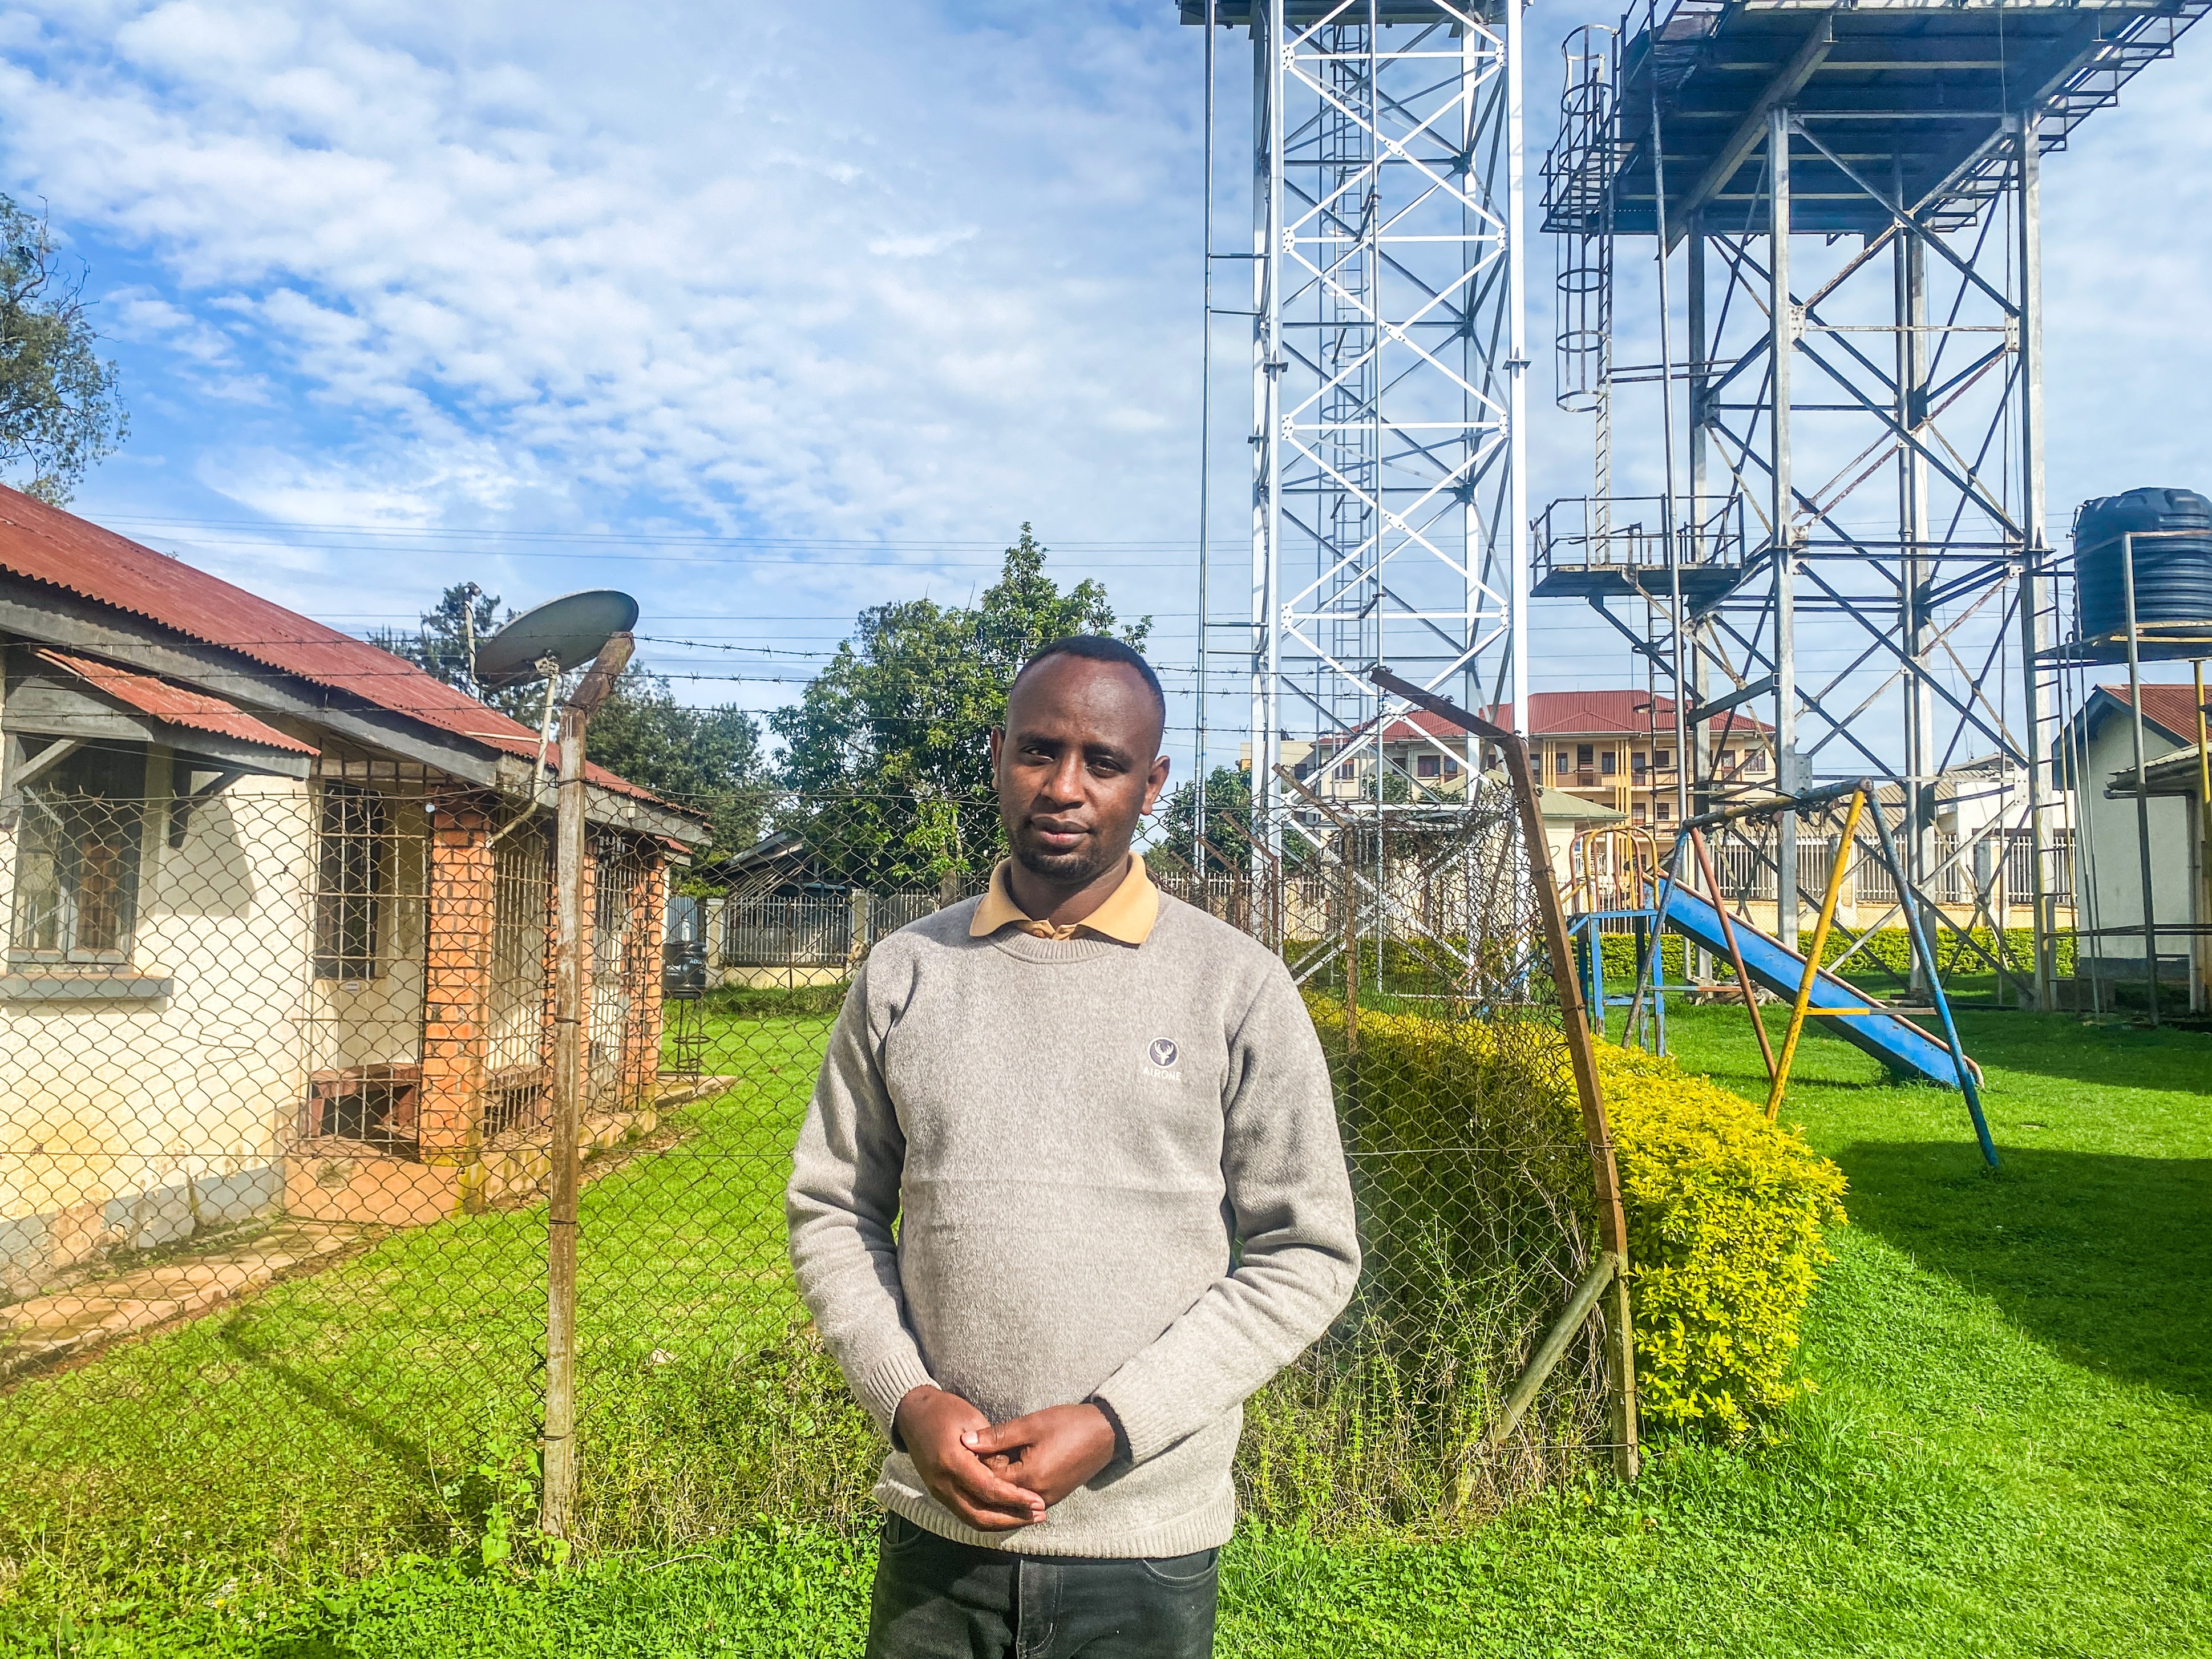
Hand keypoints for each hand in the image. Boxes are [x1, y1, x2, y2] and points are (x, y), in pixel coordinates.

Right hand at [892, 1386, 1046, 1530]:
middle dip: (1012, 1518)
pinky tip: (1008, 1514)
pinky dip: (988, 1518)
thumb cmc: (945, 1410)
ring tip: (1028, 1518)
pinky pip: (965, 1514)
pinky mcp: (939, 1494)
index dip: (1015, 1498)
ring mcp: (938, 1491)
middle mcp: (942, 1483)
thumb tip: (1012, 1472)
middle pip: (980, 1515)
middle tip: (1038, 1516)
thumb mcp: (973, 1420)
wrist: (912, 1414)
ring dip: (1001, 1523)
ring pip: (972, 1520)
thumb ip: (992, 1448)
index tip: (1037, 1501)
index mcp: (952, 1462)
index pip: (988, 1489)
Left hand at [965, 1403, 1117, 1508]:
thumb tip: (965, 1441)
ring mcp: (1047, 1500)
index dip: (978, 1461)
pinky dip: (1015, 1483)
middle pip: (998, 1491)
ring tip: (997, 1454)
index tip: (974, 1443)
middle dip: (988, 1471)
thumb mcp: (1031, 1424)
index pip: (988, 1479)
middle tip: (983, 1448)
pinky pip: (1025, 1495)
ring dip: (1002, 1478)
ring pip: (1011, 1495)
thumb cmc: (1069, 1424)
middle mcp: (1036, 1497)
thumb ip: (997, 1435)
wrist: (1107, 1433)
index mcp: (1028, 1479)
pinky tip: (1014, 1463)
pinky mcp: (1054, 1496)